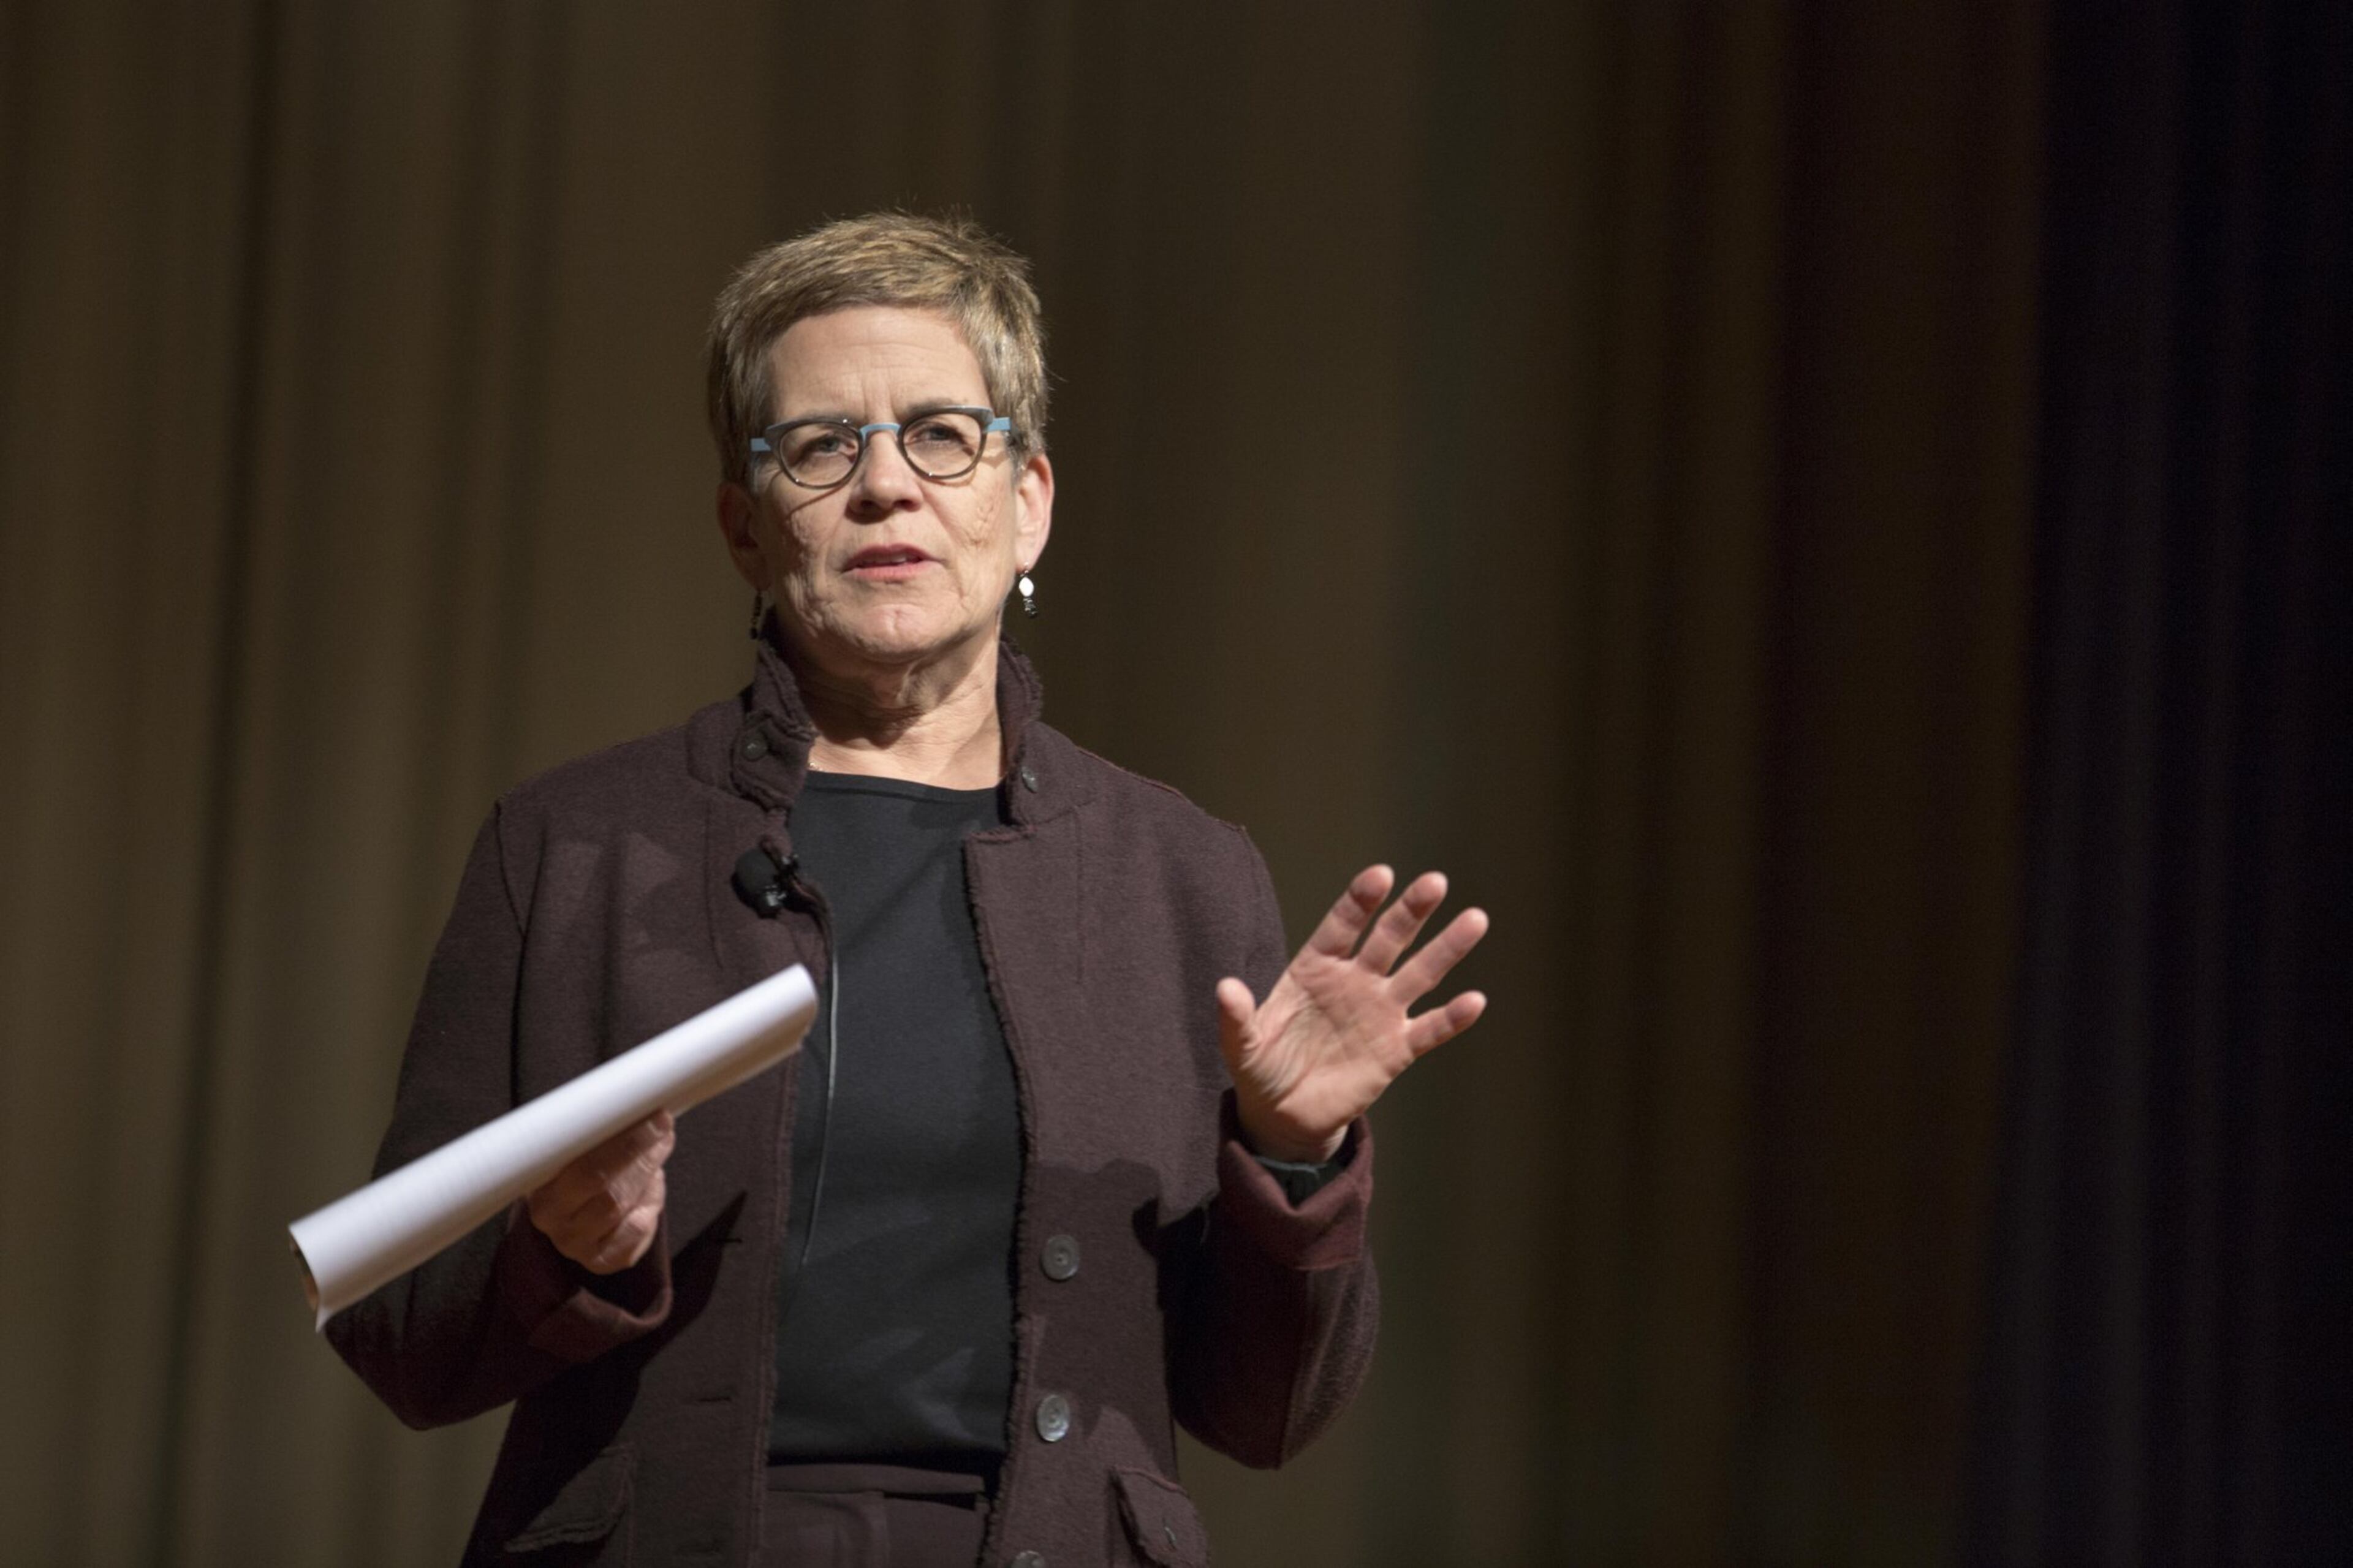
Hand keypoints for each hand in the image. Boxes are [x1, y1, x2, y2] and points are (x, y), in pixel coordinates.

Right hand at [524, 1110, 674, 1272]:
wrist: (576, 1210)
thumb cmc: (580, 1166)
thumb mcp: (579, 1146)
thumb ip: (600, 1131)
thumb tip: (641, 1103)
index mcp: (537, 1185)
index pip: (583, 1166)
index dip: (624, 1141)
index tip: (650, 1114)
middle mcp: (551, 1219)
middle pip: (606, 1188)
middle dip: (639, 1152)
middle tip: (661, 1125)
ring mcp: (574, 1243)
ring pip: (621, 1208)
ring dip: (646, 1174)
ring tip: (659, 1146)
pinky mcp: (600, 1260)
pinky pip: (635, 1233)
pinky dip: (649, 1206)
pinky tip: (650, 1186)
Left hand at [1218, 866, 1489, 1163]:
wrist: (1283, 1113)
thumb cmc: (1261, 1066)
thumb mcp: (1242, 1043)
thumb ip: (1236, 1016)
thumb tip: (1225, 987)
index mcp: (1316, 968)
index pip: (1341, 926)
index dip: (1360, 901)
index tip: (1380, 876)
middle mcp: (1354, 982)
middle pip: (1388, 939)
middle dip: (1411, 911)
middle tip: (1435, 882)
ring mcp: (1379, 1013)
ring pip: (1419, 974)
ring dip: (1446, 949)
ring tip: (1475, 920)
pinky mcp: (1396, 1051)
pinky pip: (1428, 1030)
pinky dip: (1451, 1018)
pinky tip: (1475, 1001)